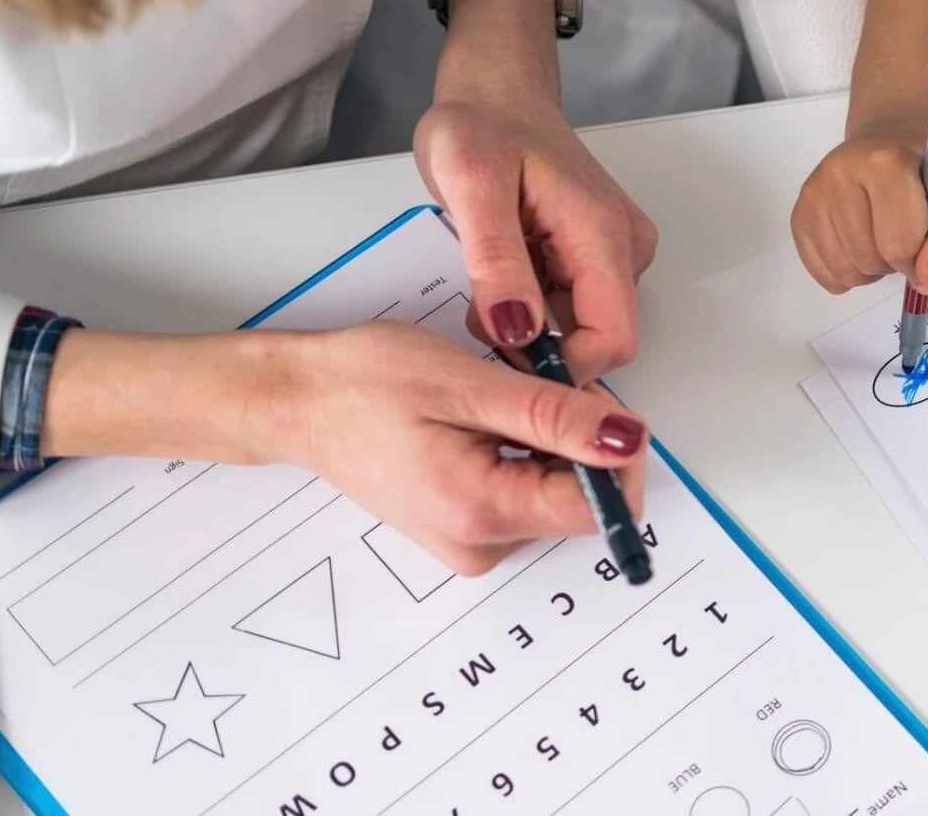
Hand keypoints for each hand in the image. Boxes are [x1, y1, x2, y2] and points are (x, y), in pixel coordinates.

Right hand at [267, 322, 649, 574]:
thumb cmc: (367, 383)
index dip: (613, 452)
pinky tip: (484, 422)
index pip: (599, 508)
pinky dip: (526, 454)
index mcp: (482, 513)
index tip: (586, 399)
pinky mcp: (465, 528)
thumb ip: (557, 417)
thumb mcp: (472, 385)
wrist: (298, 401)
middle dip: (579, 440)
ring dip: (551, 443)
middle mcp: (480, 544)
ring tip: (494, 402)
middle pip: (580, 502)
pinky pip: (526, 494)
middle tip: (531, 386)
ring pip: (556, 494)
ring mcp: (471, 541)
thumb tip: (629, 439)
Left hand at [415, 93, 655, 380]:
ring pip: (583, 326)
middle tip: (483, 305)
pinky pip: (573, 305)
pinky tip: (507, 269)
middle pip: (599, 338)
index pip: (612, 339)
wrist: (496, 91)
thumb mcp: (471, 184)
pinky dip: (535, 304)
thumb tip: (517, 330)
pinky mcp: (600, 253)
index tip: (502, 351)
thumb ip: (496, 260)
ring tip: (491, 276)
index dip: (561, 365)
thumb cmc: (482, 124)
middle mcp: (624, 247)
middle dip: (539, 343)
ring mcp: (616, 251)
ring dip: (533, 322)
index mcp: (601, 232)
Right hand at [791, 123, 927, 293]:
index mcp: (884, 161)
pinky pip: (825, 275)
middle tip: (904, 234)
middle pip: (870, 259)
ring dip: (872, 270)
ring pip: (845, 272)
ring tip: (882, 237)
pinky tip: (861, 245)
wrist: (889, 145)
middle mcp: (839, 172)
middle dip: (895, 262)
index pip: (899, 243)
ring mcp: (813, 194)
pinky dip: (849, 274)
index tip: (927, 242)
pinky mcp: (798, 215)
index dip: (921, 257)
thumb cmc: (927, 175)